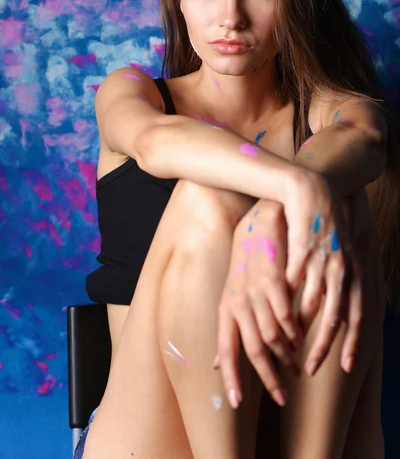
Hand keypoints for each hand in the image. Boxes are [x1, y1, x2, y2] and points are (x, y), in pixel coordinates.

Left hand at [214, 197, 303, 407]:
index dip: (231, 377)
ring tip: (296, 367)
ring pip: (272, 335)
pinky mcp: (273, 282)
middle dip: (267, 377)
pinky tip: (301, 340)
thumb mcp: (231, 296)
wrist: (258, 226)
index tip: (237, 402)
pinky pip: (286, 315)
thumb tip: (214, 363)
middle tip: (282, 396)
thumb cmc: (246, 264)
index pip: (225, 350)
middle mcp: (237, 303)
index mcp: (225, 310)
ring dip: (286, 355)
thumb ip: (227, 330)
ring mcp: (255, 293)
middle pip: (251, 349)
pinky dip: (295, 332)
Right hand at [283, 169, 362, 375]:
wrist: (311, 189)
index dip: (352, 342)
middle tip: (311, 367)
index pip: (358, 315)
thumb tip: (331, 312)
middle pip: (336, 315)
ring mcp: (324, 257)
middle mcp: (343, 267)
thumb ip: (337, 283)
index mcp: (354, 270)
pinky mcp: (304, 248)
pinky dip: (286, 300)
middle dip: (324, 345)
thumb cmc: (322, 224)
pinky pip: (294, 280)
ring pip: (313, 302)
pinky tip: (276, 315)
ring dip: (300, 328)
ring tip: (288, 346)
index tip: (343, 366)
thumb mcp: (338, 254)